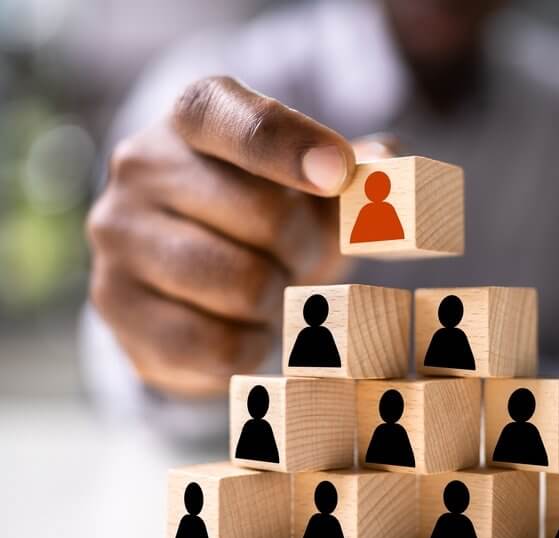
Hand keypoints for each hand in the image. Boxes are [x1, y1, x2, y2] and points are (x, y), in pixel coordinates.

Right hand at [87, 76, 390, 396]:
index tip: (339, 175)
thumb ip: (355, 173)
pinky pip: (214, 344)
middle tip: (296, 257)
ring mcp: (118, 235)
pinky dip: (249, 346)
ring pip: (243, 286)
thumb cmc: (265, 221)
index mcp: (195, 116)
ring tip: (262, 289)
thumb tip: (390, 161)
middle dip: (303, 250)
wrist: (191, 279)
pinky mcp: (114, 305)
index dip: (294, 149)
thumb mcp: (313, 190)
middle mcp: (142, 165)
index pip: (242, 122)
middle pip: (266, 217)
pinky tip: (240, 328)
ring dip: (275, 300)